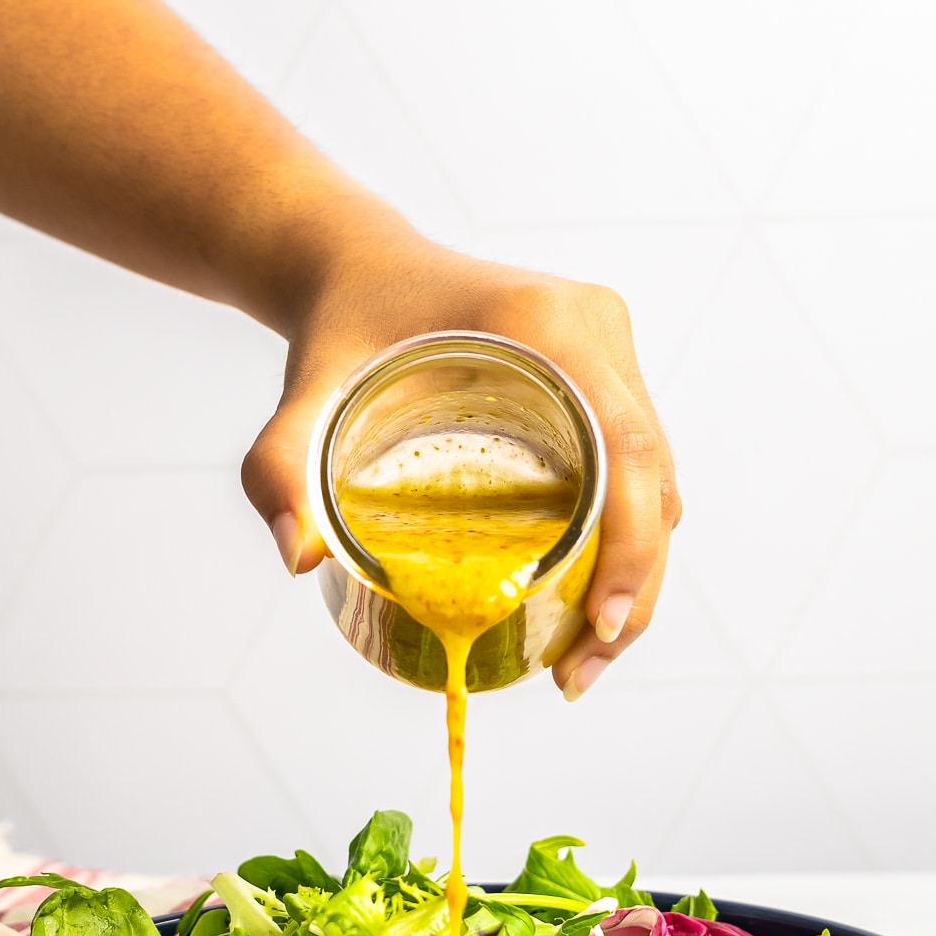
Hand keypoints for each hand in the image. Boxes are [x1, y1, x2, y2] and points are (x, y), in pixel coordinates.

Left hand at [241, 218, 679, 696]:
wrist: (358, 263)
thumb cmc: (337, 324)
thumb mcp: (304, 395)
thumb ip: (280, 467)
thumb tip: (296, 559)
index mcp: (548, 324)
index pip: (626, 448)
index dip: (632, 546)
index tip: (598, 626)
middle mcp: (596, 330)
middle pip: (654, 477)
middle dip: (635, 587)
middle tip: (578, 671)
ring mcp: (610, 348)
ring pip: (655, 479)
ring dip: (638, 572)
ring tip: (582, 656)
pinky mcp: (606, 369)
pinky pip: (637, 464)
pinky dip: (626, 537)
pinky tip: (589, 601)